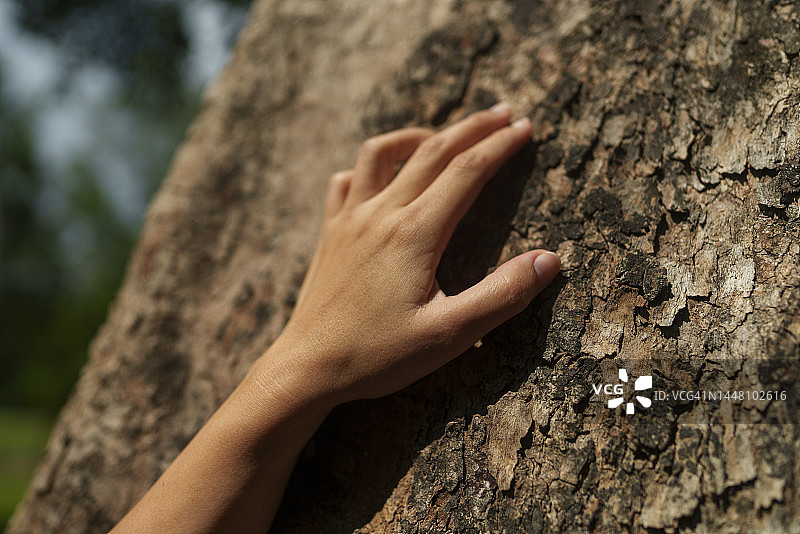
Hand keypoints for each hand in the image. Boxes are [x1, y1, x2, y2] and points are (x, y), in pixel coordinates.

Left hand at [271, 104, 560, 403]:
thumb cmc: (377, 356)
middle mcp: (381, 214)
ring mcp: (349, 220)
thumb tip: (548, 261)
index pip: (468, 171)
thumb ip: (501, 296)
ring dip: (418, 135)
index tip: (526, 128)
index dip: (501, 146)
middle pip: (433, 151)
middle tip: (505, 113)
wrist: (307, 368)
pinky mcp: (329, 233)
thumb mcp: (449, 335)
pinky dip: (367, 166)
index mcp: (415, 234)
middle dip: (473, 127)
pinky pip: (345, 181)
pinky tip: (380, 177)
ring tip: (444, 136)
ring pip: (382, 153)